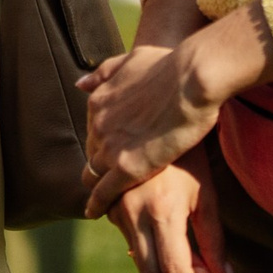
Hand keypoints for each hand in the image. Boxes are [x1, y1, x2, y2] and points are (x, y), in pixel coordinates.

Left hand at [80, 1, 272, 211]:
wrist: (191, 78)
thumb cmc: (170, 65)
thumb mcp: (131, 60)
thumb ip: (104, 73)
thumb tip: (80, 84)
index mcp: (98, 100)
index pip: (93, 130)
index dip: (101, 143)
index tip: (109, 152)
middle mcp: (98, 123)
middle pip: (92, 152)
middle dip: (98, 165)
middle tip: (105, 180)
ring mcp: (111, 146)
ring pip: (94, 173)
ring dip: (97, 185)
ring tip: (100, 201)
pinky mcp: (128, 167)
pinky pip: (105, 191)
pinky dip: (98, 202)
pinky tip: (95, 213)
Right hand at [113, 150, 228, 272]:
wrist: (158, 108)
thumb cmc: (190, 151)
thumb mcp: (207, 194)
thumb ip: (213, 239)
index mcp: (162, 211)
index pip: (176, 272)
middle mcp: (133, 212)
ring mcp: (116, 207)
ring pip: (137, 258)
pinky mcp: (108, 202)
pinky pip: (127, 238)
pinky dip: (147, 253)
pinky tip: (165, 253)